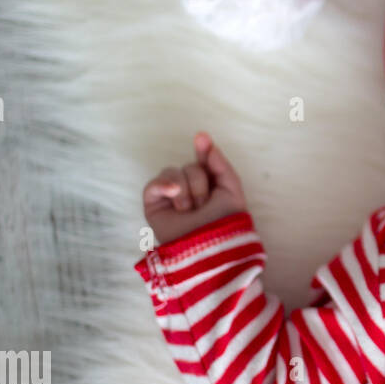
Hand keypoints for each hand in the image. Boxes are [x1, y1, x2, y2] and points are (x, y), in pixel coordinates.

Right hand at [142, 132, 247, 246]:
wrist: (208, 246)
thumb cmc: (225, 222)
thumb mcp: (231, 189)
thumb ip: (219, 163)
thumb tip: (202, 137)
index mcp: (209, 185)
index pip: (204, 161)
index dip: (203, 150)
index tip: (201, 137)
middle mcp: (189, 188)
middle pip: (190, 166)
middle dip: (200, 185)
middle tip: (204, 207)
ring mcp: (170, 196)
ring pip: (173, 172)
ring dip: (186, 191)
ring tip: (190, 211)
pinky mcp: (153, 204)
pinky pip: (153, 184)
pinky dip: (164, 186)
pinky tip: (173, 194)